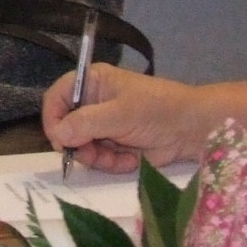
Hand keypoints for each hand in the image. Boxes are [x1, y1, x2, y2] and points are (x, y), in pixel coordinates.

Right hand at [44, 67, 246, 174]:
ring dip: (97, 158)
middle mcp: (94, 103)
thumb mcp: (120, 113)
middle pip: (66, 128)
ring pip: (82, 148)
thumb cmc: (157, 109)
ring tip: (118, 156)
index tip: (59, 141)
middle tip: (93, 153)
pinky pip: (100, 160)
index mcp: (93, 83)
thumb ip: (86, 123)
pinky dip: (112, 163)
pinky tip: (130, 160)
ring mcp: (104, 126)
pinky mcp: (115, 146)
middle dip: (79, 145)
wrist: (192, 129)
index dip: (53, 118)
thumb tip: (58, 134)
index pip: (57, 97)